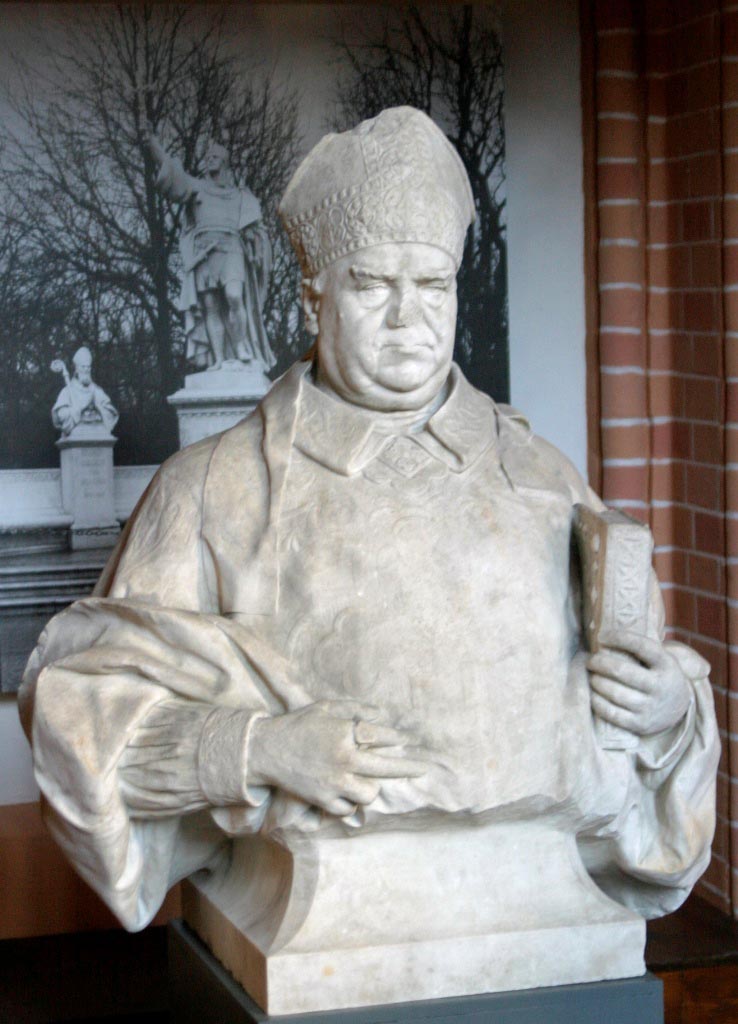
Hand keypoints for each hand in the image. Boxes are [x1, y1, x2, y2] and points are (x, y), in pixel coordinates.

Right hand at [247, 700, 430, 815]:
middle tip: (424, 768)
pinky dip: (350, 802)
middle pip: (386, 767)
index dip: (399, 737)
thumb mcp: (326, 708)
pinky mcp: (323, 800)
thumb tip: (383, 716)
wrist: (266, 750)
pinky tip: (348, 792)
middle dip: (409, 768)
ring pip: (369, 793)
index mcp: (344, 734)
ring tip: (366, 779)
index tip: (410, 739)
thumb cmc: (299, 725)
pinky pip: (348, 808)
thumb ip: (355, 710)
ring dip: (370, 786)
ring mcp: (334, 782)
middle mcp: (343, 759)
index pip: (381, 736)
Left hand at [587, 632, 691, 736]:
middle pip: (622, 671)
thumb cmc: (658, 674)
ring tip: (592, 676)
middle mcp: (660, 686)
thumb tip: (600, 631)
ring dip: (597, 682)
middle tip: (591, 660)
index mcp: (666, 665)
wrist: (679, 708)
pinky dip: (598, 702)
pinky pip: (612, 713)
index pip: (642, 646)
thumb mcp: (660, 659)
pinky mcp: (640, 724)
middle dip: (600, 663)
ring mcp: (651, 707)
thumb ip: (640, 648)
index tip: (601, 636)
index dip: (620, 638)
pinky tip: (593, 694)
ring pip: (615, 693)